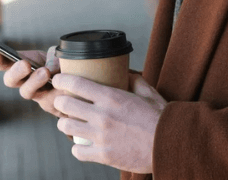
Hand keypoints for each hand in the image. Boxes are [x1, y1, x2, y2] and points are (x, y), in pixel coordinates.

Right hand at [0, 46, 68, 118]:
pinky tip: (64, 85)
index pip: (5, 63)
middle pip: (10, 80)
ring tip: (45, 72)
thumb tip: (51, 66)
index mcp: (24, 65)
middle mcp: (25, 81)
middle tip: (25, 64)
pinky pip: (49, 100)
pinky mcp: (49, 104)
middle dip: (16, 71)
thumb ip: (54, 57)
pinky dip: (57, 90)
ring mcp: (36, 93)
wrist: (76, 83)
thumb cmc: (63, 66)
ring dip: (34, 81)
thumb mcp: (59, 55)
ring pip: (27, 91)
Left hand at [52, 73, 167, 173]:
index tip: (59, 79)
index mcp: (113, 97)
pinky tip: (84, 143)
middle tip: (65, 101)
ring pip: (66, 127)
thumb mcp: (148, 92)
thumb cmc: (160, 116)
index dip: (63, 80)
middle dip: (61, 101)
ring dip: (66, 123)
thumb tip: (125, 72)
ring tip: (72, 122)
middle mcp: (102, 115)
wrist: (168, 143)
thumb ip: (134, 80)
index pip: (77, 84)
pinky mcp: (103, 155)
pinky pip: (77, 151)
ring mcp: (101, 136)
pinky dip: (78, 147)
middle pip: (65, 105)